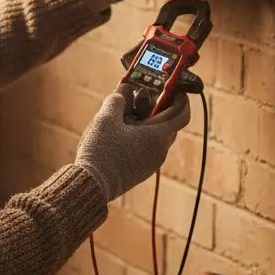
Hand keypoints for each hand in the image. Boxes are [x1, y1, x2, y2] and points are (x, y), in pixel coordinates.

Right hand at [74, 87, 190, 202]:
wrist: (92, 184)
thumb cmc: (101, 151)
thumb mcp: (105, 117)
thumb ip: (117, 99)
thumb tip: (123, 92)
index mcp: (158, 136)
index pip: (182, 113)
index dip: (181, 98)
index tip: (173, 89)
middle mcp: (160, 150)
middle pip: (170, 124)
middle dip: (160, 109)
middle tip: (144, 98)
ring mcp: (152, 163)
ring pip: (158, 137)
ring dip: (148, 124)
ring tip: (127, 116)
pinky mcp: (141, 171)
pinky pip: (149, 149)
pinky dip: (141, 137)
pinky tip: (121, 135)